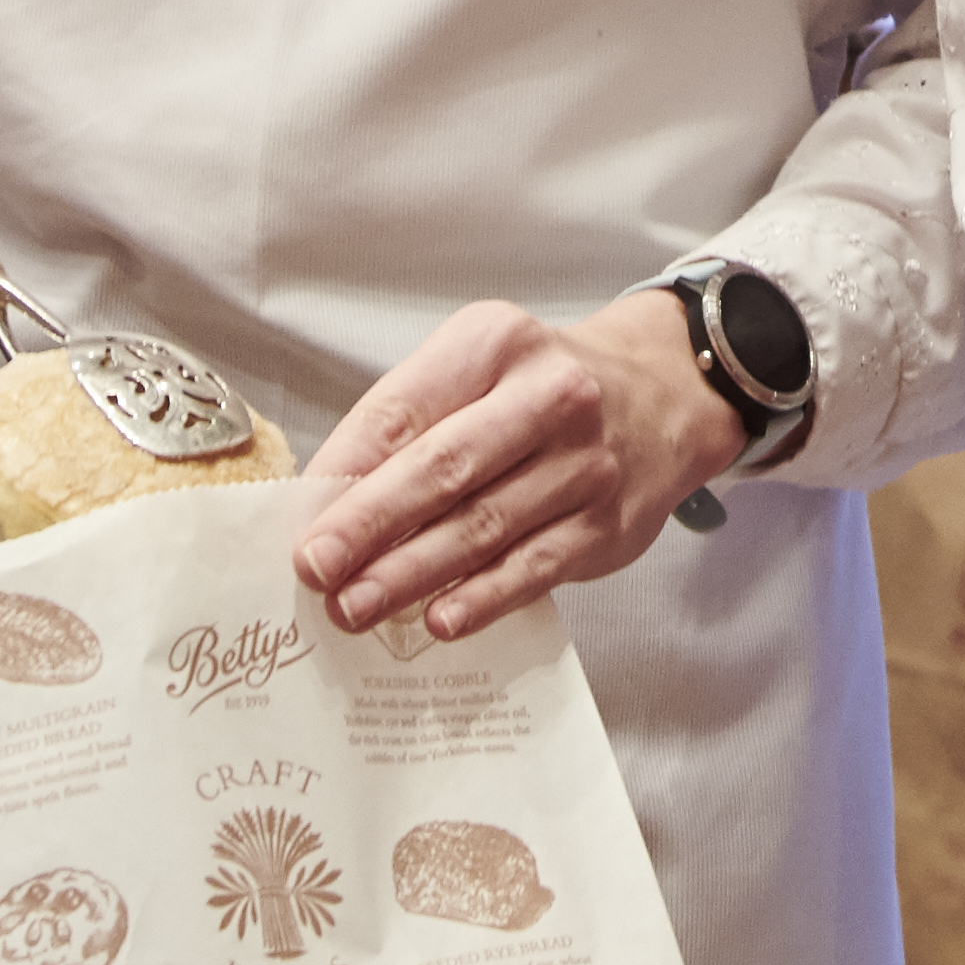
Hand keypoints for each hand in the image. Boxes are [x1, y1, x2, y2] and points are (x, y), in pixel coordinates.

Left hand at [288, 288, 746, 643]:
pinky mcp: (608, 523)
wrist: (664, 395)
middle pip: (443, 468)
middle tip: (316, 569)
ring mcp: (585, 463)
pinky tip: (439, 620)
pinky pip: (535, 568)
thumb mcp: (478, 371)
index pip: (402, 410)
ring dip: (411, 573)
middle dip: (369, 525)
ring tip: (356, 606)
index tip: (301, 523)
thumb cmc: (541, 391)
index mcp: (495, 344)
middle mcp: (548, 396)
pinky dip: (483, 598)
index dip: (346, 473)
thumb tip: (330, 508)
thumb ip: (409, 427)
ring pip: (483, 526)